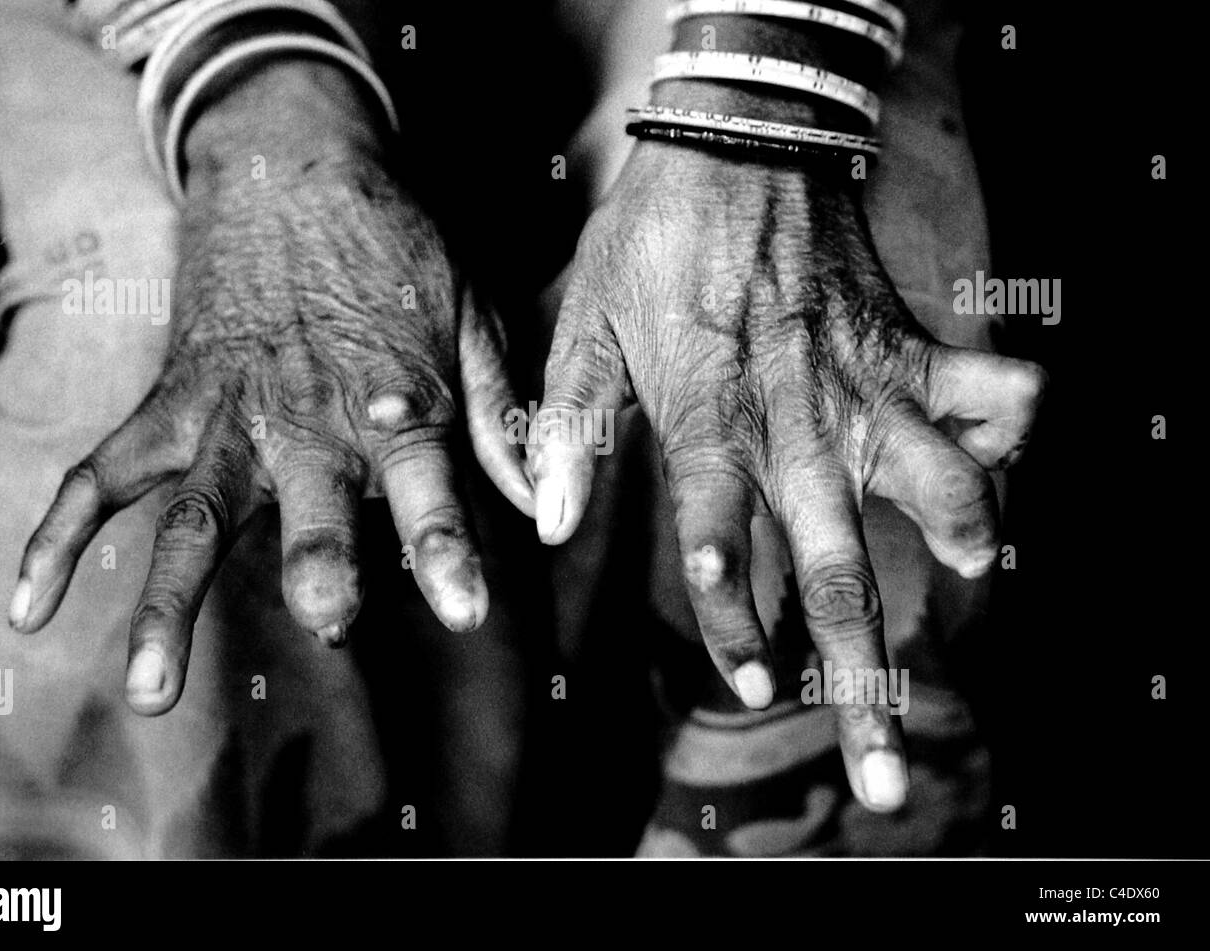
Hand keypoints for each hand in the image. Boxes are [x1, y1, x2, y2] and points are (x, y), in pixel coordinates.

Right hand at [8, 62, 531, 714]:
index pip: (427, 488)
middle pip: (308, 510)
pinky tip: (30, 607)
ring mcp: (226, 414)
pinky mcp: (169, 401)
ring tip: (148, 693)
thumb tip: (542, 506)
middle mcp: (306, 421)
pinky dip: (57, 536)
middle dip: (320, 571)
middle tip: (330, 626)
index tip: (467, 612)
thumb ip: (500, 415)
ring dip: (167, 605)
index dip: (446, 550)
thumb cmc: (396, 247)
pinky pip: (101, 473)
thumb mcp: (470, 318)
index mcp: (392, 405)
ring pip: (191, 518)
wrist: (292, 159)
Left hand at [529, 141, 1044, 810]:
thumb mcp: (583, 323)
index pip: (715, 537)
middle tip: (882, 766)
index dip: (730, 615)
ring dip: (965, 529)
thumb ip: (571, 426)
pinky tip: (1001, 455)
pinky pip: (988, 389)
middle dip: (860, 674)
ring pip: (936, 480)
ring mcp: (863, 381)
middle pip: (835, 563)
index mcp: (707, 416)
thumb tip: (553, 524)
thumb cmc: (651, 236)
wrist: (735, 134)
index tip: (749, 680)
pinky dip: (1009, 424)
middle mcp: (794, 416)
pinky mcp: (911, 343)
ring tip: (972, 571)